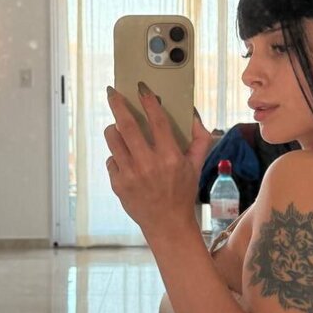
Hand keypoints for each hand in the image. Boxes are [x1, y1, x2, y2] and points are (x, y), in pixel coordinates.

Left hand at [104, 82, 215, 236]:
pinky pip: (111, 159)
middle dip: (118, 105)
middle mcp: (149, 164)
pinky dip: (117, 155)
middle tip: (112, 92)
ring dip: (113, 128)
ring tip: (116, 125)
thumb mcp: (196, 166)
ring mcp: (131, 174)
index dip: (149, 101)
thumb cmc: (183, 192)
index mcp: (170, 157)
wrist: (167, 224)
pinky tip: (125, 158)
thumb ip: (200, 139)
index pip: (157, 121)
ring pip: (113, 139)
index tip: (142, 88)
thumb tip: (194, 115)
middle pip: (127, 125)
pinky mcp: (118, 184)